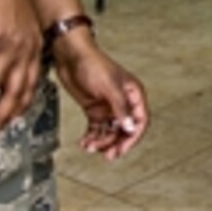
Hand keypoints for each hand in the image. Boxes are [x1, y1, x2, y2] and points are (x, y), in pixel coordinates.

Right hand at [0, 0, 41, 141]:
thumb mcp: (26, 25)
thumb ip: (21, 45)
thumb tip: (11, 62)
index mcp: (33, 49)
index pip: (31, 86)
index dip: (20, 107)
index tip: (9, 124)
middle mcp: (25, 50)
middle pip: (15, 93)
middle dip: (1, 118)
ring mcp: (8, 43)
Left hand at [52, 36, 148, 159]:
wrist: (71, 57)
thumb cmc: (93, 64)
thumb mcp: (109, 87)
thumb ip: (120, 108)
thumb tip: (129, 127)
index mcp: (133, 94)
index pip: (140, 120)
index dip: (133, 137)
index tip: (122, 148)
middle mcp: (122, 102)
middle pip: (125, 129)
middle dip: (116, 143)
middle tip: (107, 154)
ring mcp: (108, 106)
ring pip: (110, 131)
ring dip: (101, 141)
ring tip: (90, 146)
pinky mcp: (95, 109)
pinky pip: (97, 129)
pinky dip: (91, 137)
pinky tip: (85, 142)